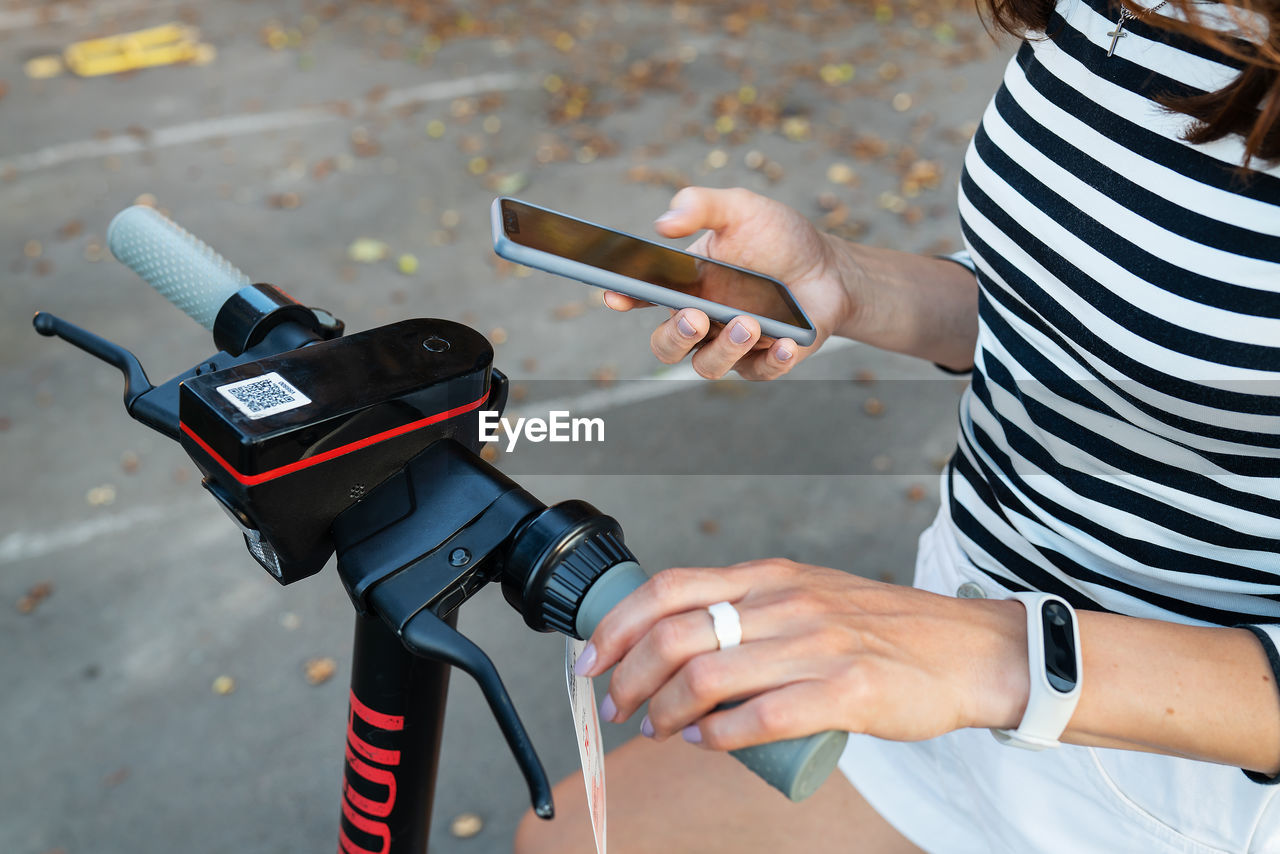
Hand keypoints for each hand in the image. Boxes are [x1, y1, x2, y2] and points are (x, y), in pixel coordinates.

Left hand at [577, 559, 1028, 749]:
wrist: (968, 651)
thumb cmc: (884, 631)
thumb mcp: (811, 596)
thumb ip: (755, 609)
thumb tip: (687, 645)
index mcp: (771, 577)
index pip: (671, 587)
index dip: (618, 623)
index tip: (590, 658)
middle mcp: (786, 603)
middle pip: (676, 633)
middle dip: (628, 676)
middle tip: (617, 707)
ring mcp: (815, 645)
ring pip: (708, 677)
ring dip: (664, 711)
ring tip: (656, 730)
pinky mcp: (846, 691)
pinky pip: (761, 717)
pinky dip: (718, 737)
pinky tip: (703, 746)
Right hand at [604, 187, 853, 380]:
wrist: (830, 267)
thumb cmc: (778, 238)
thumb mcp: (740, 209)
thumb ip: (701, 206)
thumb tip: (662, 223)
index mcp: (685, 285)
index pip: (644, 295)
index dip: (624, 297)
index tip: (616, 295)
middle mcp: (702, 320)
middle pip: (666, 345)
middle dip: (675, 336)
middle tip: (696, 316)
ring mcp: (731, 345)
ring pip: (707, 366)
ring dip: (724, 349)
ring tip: (751, 324)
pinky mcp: (766, 362)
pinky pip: (758, 373)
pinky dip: (771, 362)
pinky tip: (785, 343)